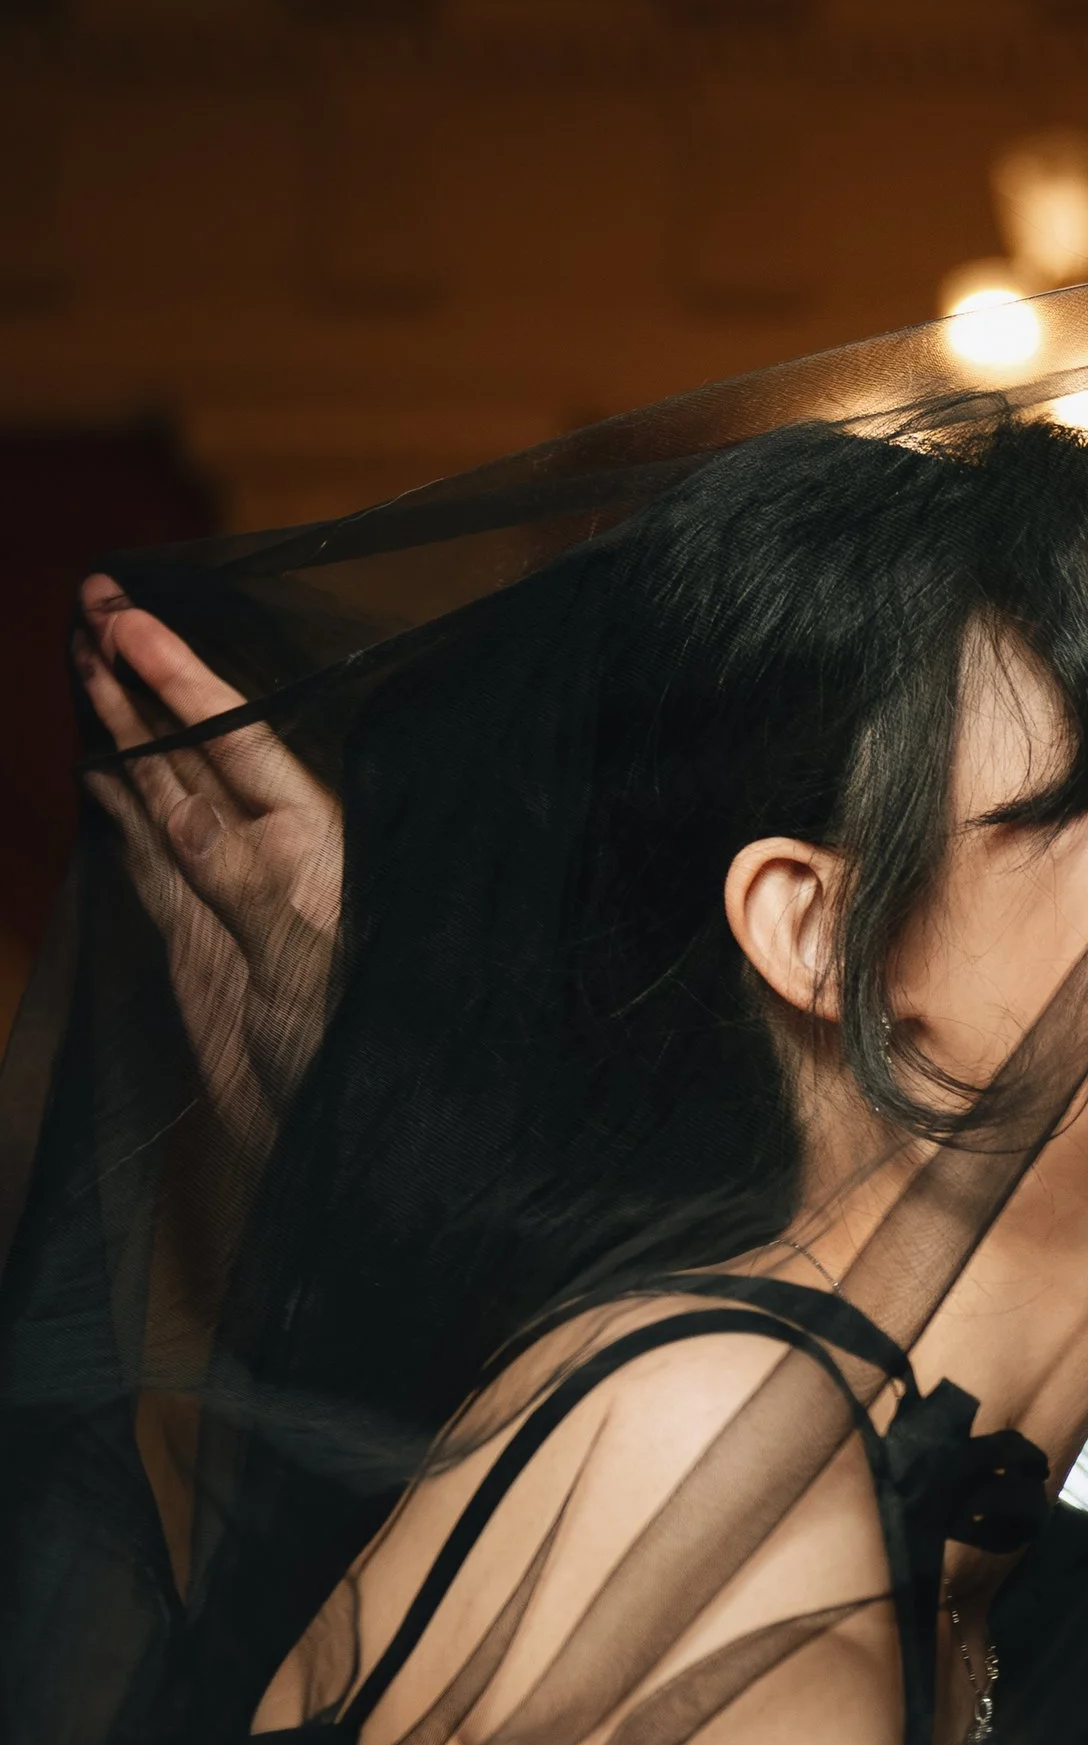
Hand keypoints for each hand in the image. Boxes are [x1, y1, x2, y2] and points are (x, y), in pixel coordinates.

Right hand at [75, 575, 342, 1152]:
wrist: (334, 1144)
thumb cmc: (348, 1055)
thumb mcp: (296, 966)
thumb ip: (237, 885)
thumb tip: (178, 809)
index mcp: (312, 844)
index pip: (237, 739)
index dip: (182, 679)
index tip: (130, 622)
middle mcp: (270, 853)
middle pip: (194, 744)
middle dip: (143, 675)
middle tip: (93, 600)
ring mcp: (224, 890)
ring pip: (162, 787)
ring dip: (124, 724)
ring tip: (82, 655)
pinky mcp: (194, 936)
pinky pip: (146, 855)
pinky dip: (118, 809)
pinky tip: (95, 766)